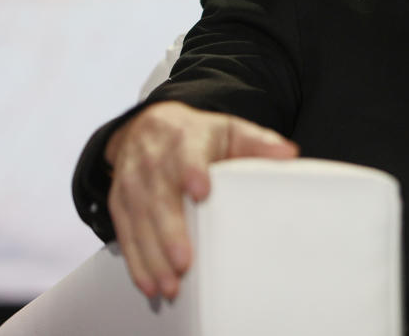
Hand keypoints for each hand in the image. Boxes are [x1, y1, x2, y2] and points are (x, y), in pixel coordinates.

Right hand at [104, 101, 298, 299]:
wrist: (148, 125)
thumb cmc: (197, 135)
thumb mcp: (229, 130)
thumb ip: (258, 142)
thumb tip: (289, 153)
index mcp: (185, 140)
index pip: (187, 155)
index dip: (192, 171)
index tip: (201, 190)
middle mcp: (154, 162)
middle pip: (159, 199)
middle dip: (170, 233)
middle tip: (184, 263)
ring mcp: (132, 184)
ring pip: (140, 223)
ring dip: (153, 257)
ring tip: (170, 284)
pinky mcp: (119, 203)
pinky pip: (126, 234)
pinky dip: (136, 262)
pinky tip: (150, 283)